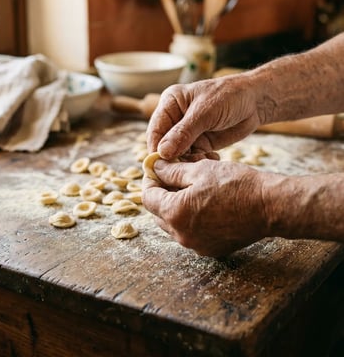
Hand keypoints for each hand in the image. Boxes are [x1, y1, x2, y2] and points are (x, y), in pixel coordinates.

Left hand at [142, 158, 267, 256]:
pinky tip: (202, 205)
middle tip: (172, 177)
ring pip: (173, 224)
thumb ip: (172, 171)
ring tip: (189, 190)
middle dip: (161, 194)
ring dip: (175, 207)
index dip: (150, 181)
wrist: (269, 206)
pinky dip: (189, 220)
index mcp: (175, 213)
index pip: (148, 197)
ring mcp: (196, 245)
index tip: (156, 170)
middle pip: (158, 213)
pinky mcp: (210, 249)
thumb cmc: (236, 185)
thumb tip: (155, 167)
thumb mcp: (200, 170)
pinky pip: (189, 234)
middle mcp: (181, 235)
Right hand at [147, 76, 260, 160]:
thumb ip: (183, 133)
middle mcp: (175, 119)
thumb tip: (162, 152)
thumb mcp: (205, 112)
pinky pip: (193, 158)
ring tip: (203, 163)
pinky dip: (199, 163)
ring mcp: (187, 132)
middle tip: (182, 171)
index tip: (160, 166)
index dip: (156, 149)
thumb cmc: (229, 96)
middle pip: (164, 145)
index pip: (155, 130)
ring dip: (188, 163)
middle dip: (172, 159)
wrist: (256, 101)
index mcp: (170, 104)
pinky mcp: (200, 143)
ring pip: (178, 154)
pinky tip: (211, 161)